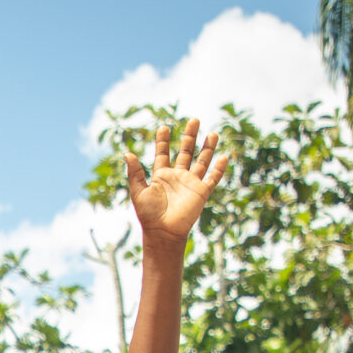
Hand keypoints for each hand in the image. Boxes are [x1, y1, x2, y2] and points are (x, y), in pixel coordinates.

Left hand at [124, 119, 226, 247]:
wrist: (163, 232)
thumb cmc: (149, 214)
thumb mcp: (138, 191)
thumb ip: (135, 172)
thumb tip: (127, 153)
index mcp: (161, 176)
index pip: (163, 153)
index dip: (163, 141)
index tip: (164, 127)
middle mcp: (177, 177)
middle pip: (185, 152)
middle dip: (189, 136)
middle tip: (194, 120)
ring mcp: (190, 183)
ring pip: (202, 161)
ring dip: (207, 148)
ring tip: (213, 133)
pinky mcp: (201, 192)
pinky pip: (213, 178)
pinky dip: (219, 168)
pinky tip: (224, 156)